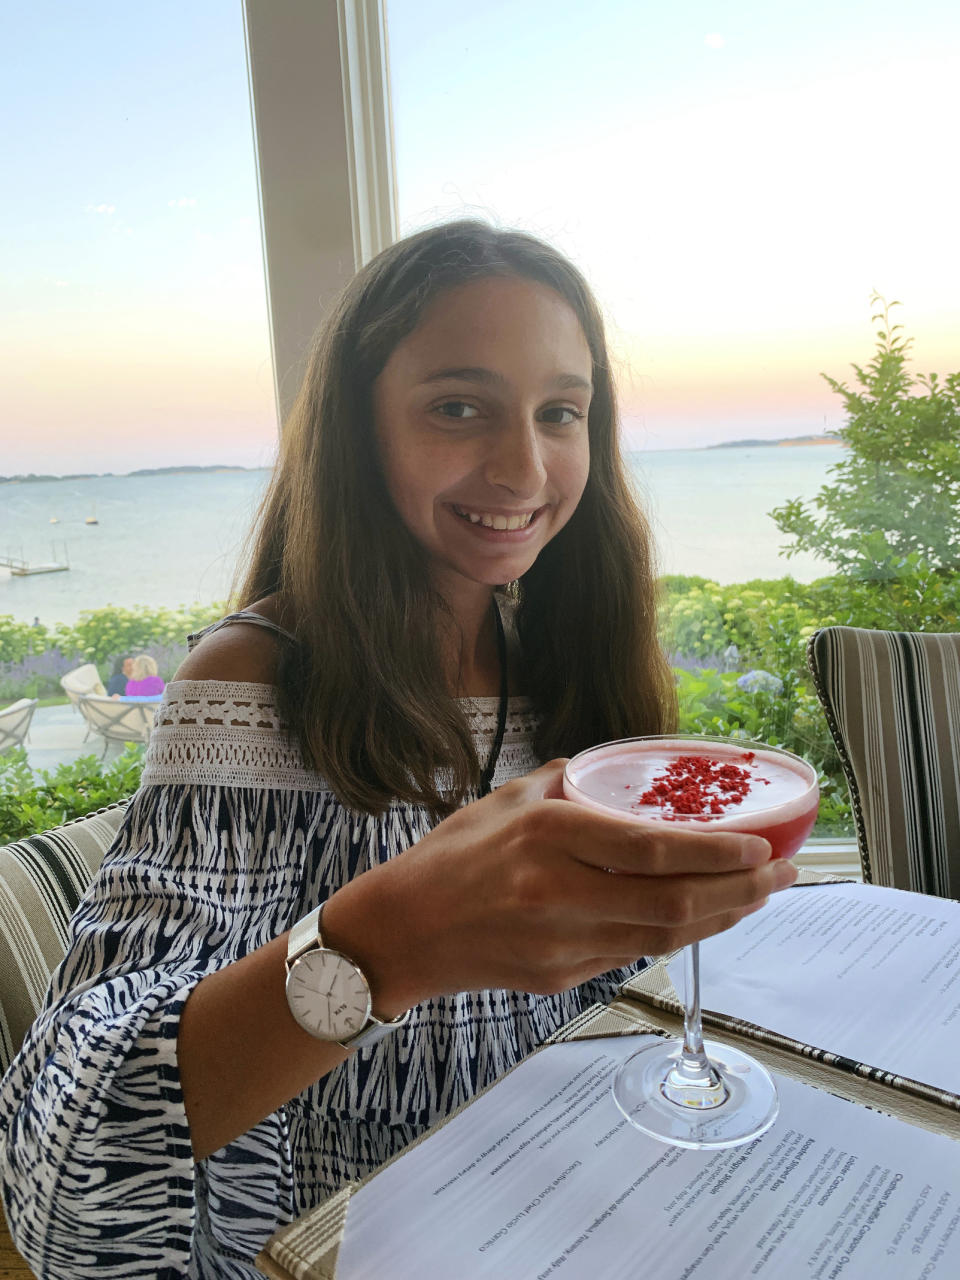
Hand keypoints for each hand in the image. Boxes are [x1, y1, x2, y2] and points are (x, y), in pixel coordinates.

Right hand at [321, 760, 796, 1013]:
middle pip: (673, 901)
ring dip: (720, 917)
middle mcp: (558, 893)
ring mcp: (560, 943)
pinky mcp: (558, 977)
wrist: (400, 933)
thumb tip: (618, 771)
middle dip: (741, 891)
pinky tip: (699, 916)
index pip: (651, 849)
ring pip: (663, 937)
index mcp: (546, 838)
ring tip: (756, 896)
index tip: (761, 845)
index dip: (716, 853)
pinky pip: (632, 954)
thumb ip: (567, 783)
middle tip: (782, 874)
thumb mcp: (505, 801)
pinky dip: (675, 935)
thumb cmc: (449, 858)